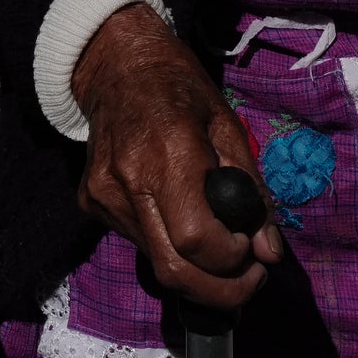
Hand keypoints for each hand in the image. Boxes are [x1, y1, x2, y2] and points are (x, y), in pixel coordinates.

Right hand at [71, 4, 281, 308]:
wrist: (116, 65)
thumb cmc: (179, 88)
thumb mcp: (228, 127)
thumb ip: (251, 192)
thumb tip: (268, 252)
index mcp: (169, 154)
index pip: (199, 240)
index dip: (233, 259)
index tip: (253, 250)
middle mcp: (128, 181)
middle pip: (173, 271)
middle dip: (219, 291)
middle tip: (249, 281)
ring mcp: (103, 196)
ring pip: (155, 263)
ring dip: (196, 271)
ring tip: (220, 247)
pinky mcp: (89, 203)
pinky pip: (138, 243)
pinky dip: (168, 246)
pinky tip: (181, 220)